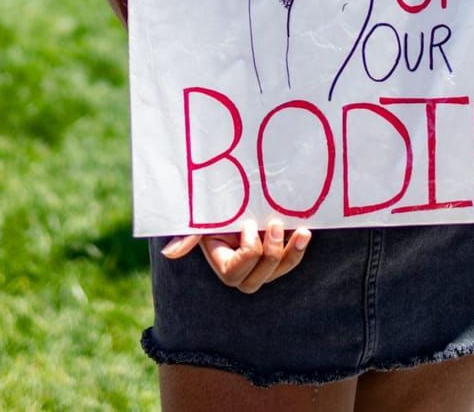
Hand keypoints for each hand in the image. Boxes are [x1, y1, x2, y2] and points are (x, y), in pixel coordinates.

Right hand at [161, 218, 310, 293]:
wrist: (238, 194)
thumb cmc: (215, 207)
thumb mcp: (201, 219)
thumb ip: (188, 235)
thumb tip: (169, 253)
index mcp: (221, 263)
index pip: (235, 273)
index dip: (246, 252)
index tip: (246, 224)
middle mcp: (242, 270)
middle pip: (258, 279)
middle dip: (270, 254)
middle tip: (274, 224)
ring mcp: (263, 264)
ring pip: (278, 271)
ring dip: (291, 254)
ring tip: (302, 232)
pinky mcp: (279, 253)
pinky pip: (291, 259)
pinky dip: (298, 247)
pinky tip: (304, 232)